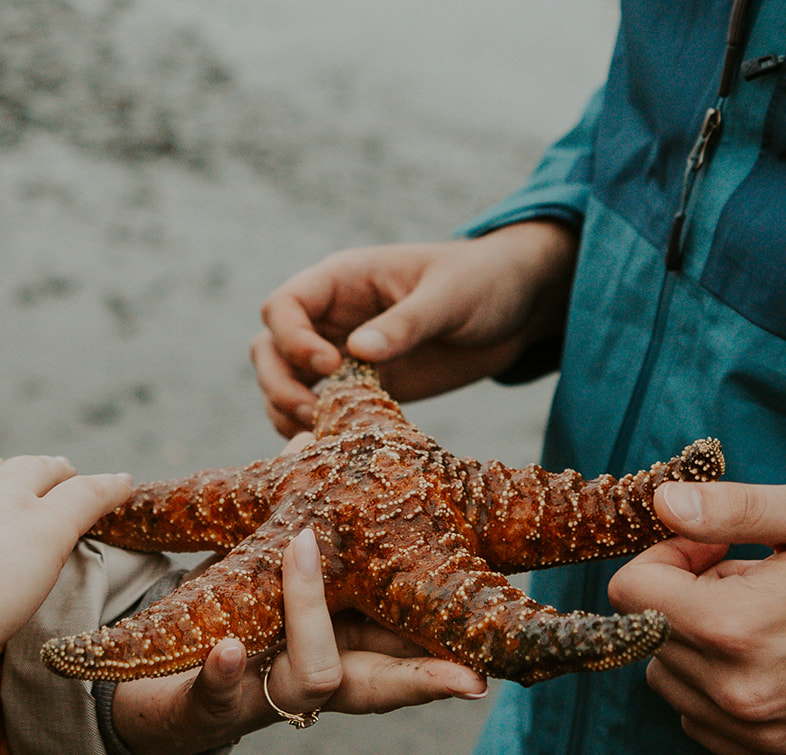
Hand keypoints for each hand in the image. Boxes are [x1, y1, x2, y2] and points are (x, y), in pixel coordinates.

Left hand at [111, 528, 487, 754]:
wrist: (149, 677)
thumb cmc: (226, 614)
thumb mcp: (272, 560)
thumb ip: (300, 508)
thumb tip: (312, 436)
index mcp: (344, 642)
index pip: (411, 649)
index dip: (449, 662)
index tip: (489, 675)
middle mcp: (318, 676)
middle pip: (383, 682)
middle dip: (423, 678)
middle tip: (467, 678)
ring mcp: (267, 694)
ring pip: (314, 676)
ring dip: (311, 613)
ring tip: (301, 551)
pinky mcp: (206, 707)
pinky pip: (219, 696)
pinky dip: (221, 674)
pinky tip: (221, 650)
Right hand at [251, 220, 577, 434]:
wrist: (516, 307)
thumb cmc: (483, 282)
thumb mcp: (450, 296)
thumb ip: (406, 323)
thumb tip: (356, 352)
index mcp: (342, 280)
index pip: (283, 306)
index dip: (292, 339)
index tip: (332, 365)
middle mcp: (331, 318)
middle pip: (269, 350)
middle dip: (280, 385)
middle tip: (316, 414)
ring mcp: (343, 355)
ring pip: (285, 385)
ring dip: (291, 413)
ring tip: (327, 433)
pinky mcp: (363, 389)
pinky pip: (320, 411)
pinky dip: (318, 430)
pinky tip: (343, 443)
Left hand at [606, 481, 785, 754]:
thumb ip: (729, 510)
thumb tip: (660, 504)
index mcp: (739, 627)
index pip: (630, 593)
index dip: (664, 558)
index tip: (712, 547)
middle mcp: (742, 693)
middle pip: (650, 637)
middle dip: (683, 599)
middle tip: (751, 578)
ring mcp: (762, 736)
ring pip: (672, 683)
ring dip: (698, 647)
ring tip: (770, 619)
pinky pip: (703, 725)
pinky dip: (720, 690)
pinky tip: (777, 659)